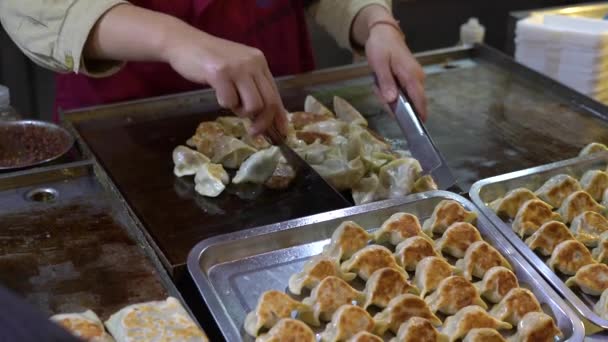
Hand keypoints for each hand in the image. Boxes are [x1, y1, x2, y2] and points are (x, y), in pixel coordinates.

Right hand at [84, 5, 286, 134]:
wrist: (183, 43)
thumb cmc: (209, 60)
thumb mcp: (237, 69)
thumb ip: (251, 87)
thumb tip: (264, 116)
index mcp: (259, 62)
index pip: (275, 94)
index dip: (279, 116)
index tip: (280, 132)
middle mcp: (253, 63)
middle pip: (269, 102)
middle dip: (263, 123)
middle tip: (254, 132)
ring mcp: (237, 67)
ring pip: (253, 105)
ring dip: (241, 112)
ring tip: (229, 101)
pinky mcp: (220, 73)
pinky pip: (230, 101)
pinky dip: (224, 103)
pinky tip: (217, 92)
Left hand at [366, 25, 427, 120]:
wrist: (384, 33)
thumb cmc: (381, 47)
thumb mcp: (379, 64)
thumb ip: (386, 83)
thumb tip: (392, 101)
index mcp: (412, 76)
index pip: (420, 101)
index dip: (418, 116)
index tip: (414, 128)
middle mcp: (417, 79)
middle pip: (411, 103)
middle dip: (393, 104)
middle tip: (378, 90)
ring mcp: (414, 79)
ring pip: (405, 99)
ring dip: (389, 97)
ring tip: (378, 83)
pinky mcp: (409, 79)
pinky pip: (401, 92)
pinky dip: (390, 91)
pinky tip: (381, 82)